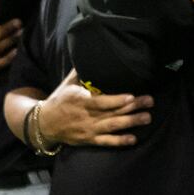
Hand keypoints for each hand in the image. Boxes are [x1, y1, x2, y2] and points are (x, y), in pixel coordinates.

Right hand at [31, 70, 150, 146]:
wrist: (44, 124)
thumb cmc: (59, 100)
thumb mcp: (67, 84)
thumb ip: (81, 71)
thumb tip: (91, 52)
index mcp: (80, 100)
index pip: (101, 101)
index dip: (117, 100)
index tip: (132, 96)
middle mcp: (85, 116)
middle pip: (112, 112)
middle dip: (133, 107)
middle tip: (149, 101)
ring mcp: (88, 129)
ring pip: (113, 126)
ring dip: (131, 122)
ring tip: (147, 117)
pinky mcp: (89, 140)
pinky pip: (106, 142)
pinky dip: (120, 141)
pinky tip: (133, 138)